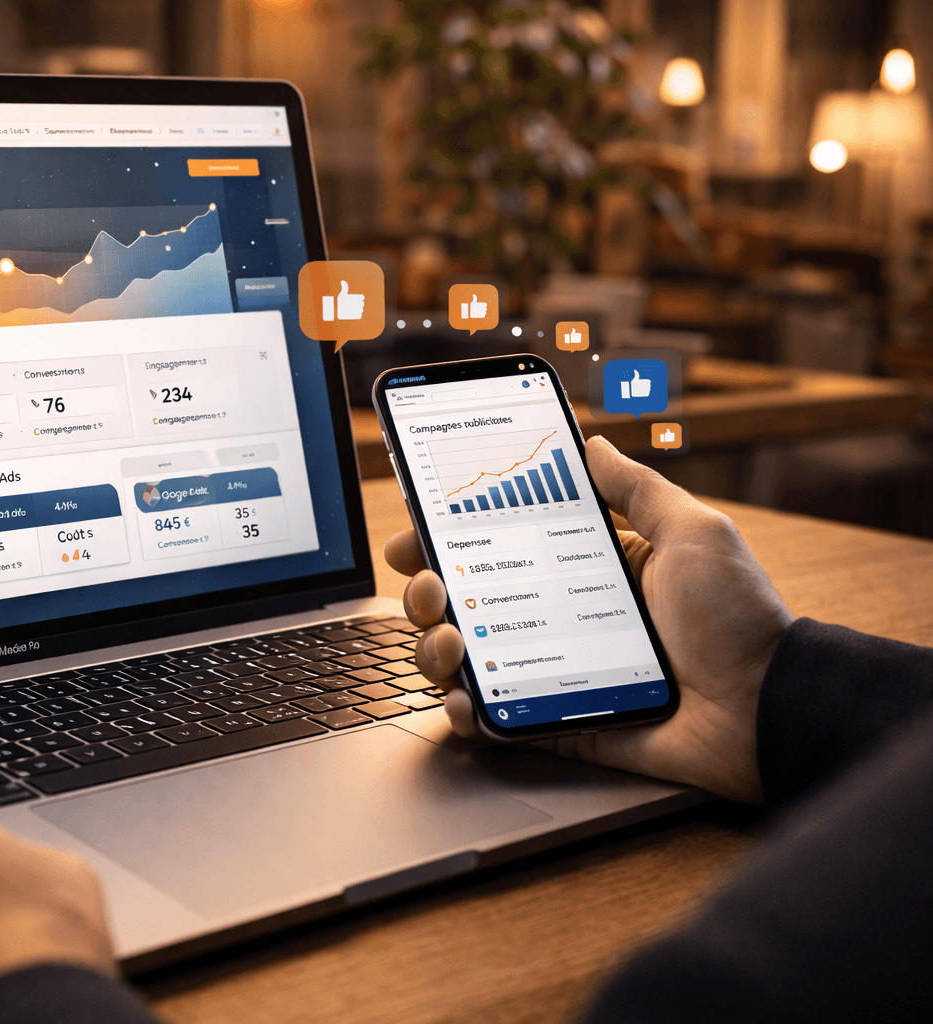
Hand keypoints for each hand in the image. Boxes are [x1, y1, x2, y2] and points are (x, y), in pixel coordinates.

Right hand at [384, 435, 794, 802]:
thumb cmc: (739, 619)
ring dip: (432, 648)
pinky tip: (462, 697)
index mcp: (584, 570)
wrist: (767, 709)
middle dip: (424, 591)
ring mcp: (550, 673)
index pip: (496, 547)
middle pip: (463, 603)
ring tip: (447, 642)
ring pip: (463, 661)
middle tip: (431, 588)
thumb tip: (591, 442)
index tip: (417, 530)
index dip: (445, 538)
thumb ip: (637, 489)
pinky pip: (492, 722)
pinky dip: (463, 714)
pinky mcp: (555, 723)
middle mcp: (557, 619)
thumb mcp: (694, 532)